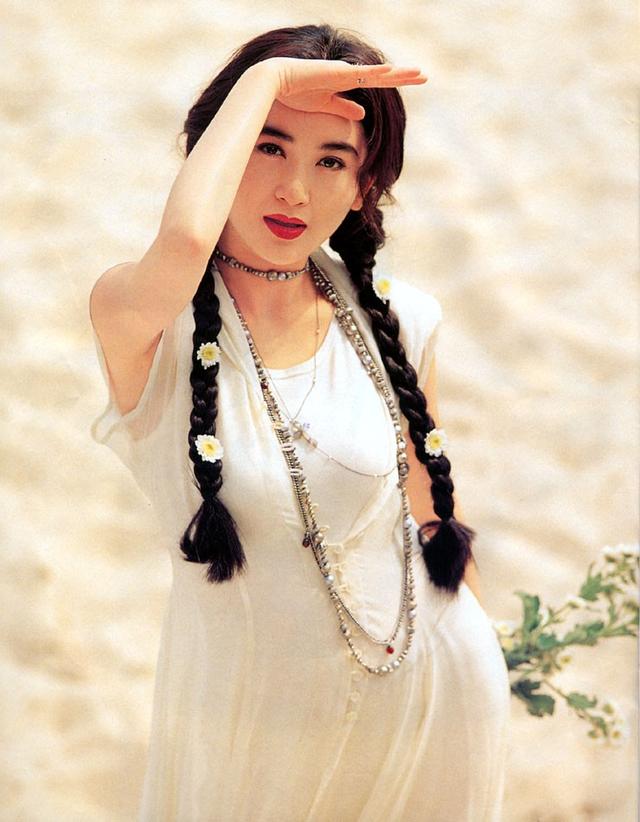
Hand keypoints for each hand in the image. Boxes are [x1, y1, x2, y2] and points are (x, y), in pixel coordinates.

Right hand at [263, 57, 426, 119]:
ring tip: (418, 73)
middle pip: (382, 76)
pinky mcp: (336, 73)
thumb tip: (363, 113)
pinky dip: (376, 73)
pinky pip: (360, 74)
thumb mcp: (326, 105)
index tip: (412, 81)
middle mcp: (349, 74)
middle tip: (424, 76)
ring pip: (378, 73)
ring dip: (398, 74)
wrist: (277, 82)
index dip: (394, 82)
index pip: (376, 83)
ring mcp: (344, 72)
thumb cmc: (296, 92)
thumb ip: (344, 107)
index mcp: (346, 83)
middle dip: (404, 76)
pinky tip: (392, 72)